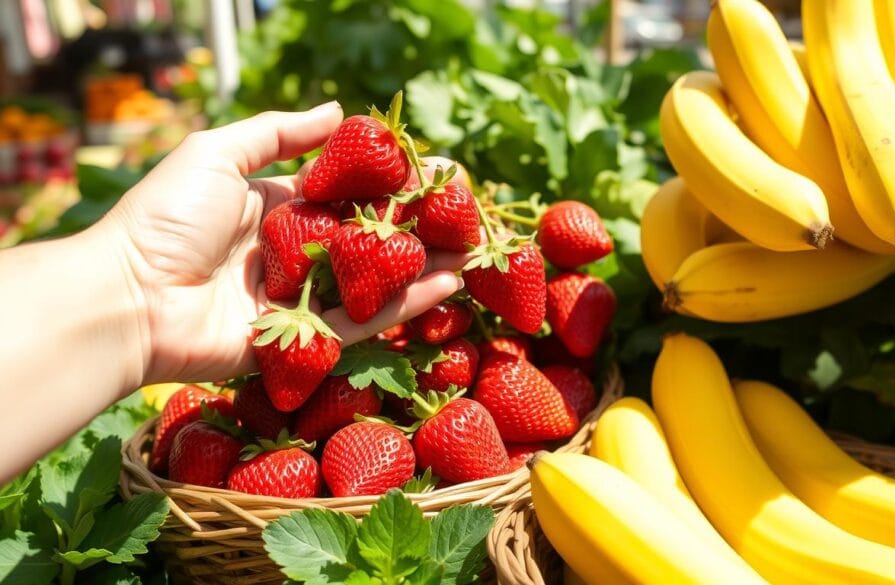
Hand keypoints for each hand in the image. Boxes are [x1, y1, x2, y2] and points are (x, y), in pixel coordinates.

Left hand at [103, 103, 465, 384]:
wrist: (126, 297)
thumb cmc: (165, 219)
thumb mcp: (217, 154)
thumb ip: (278, 133)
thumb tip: (338, 110)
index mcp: (273, 208)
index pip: (345, 193)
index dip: (388, 184)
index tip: (432, 173)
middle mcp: (292, 254)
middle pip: (368, 239)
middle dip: (417, 227)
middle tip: (467, 215)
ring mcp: (299, 300)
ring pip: (375, 281)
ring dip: (424, 266)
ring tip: (473, 252)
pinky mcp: (302, 341)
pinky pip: (363, 322)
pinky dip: (405, 305)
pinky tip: (447, 285)